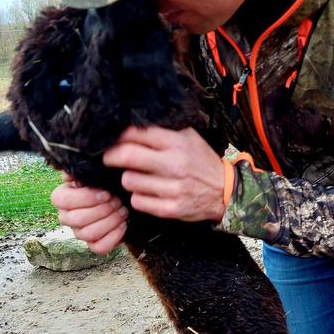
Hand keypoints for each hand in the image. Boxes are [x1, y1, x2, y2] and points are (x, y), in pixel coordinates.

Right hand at [51, 175, 128, 254]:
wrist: (121, 197)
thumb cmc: (105, 183)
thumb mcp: (95, 172)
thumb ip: (83, 170)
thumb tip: (72, 173)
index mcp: (61, 197)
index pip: (63, 201)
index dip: (86, 198)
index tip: (106, 193)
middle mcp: (66, 217)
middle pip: (77, 219)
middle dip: (102, 210)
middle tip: (118, 201)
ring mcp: (79, 233)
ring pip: (89, 234)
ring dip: (110, 221)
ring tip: (122, 211)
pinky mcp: (93, 245)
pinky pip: (100, 247)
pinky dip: (114, 236)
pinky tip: (123, 224)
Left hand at [102, 126, 225, 221]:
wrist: (225, 192)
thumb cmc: (202, 162)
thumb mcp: (189, 138)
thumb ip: (164, 131)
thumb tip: (132, 125)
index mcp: (178, 143)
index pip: (137, 133)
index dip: (119, 136)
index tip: (113, 140)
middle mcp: (175, 164)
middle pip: (127, 156)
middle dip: (111, 156)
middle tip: (109, 158)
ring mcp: (173, 188)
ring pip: (129, 181)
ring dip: (129, 178)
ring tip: (138, 177)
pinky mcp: (171, 208)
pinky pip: (138, 201)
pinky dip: (138, 197)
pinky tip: (147, 192)